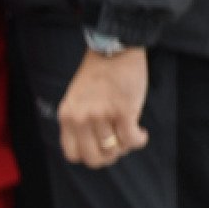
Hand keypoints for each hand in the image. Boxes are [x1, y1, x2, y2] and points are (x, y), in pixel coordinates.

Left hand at [58, 47, 148, 167]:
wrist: (114, 49)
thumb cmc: (98, 74)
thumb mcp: (76, 99)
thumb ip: (79, 121)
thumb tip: (95, 146)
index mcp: (67, 117)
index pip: (72, 154)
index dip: (89, 156)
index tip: (100, 149)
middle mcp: (81, 119)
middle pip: (94, 158)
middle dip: (109, 157)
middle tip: (118, 147)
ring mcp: (101, 115)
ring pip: (114, 150)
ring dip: (125, 146)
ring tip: (130, 134)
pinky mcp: (123, 111)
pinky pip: (131, 140)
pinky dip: (139, 140)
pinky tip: (141, 133)